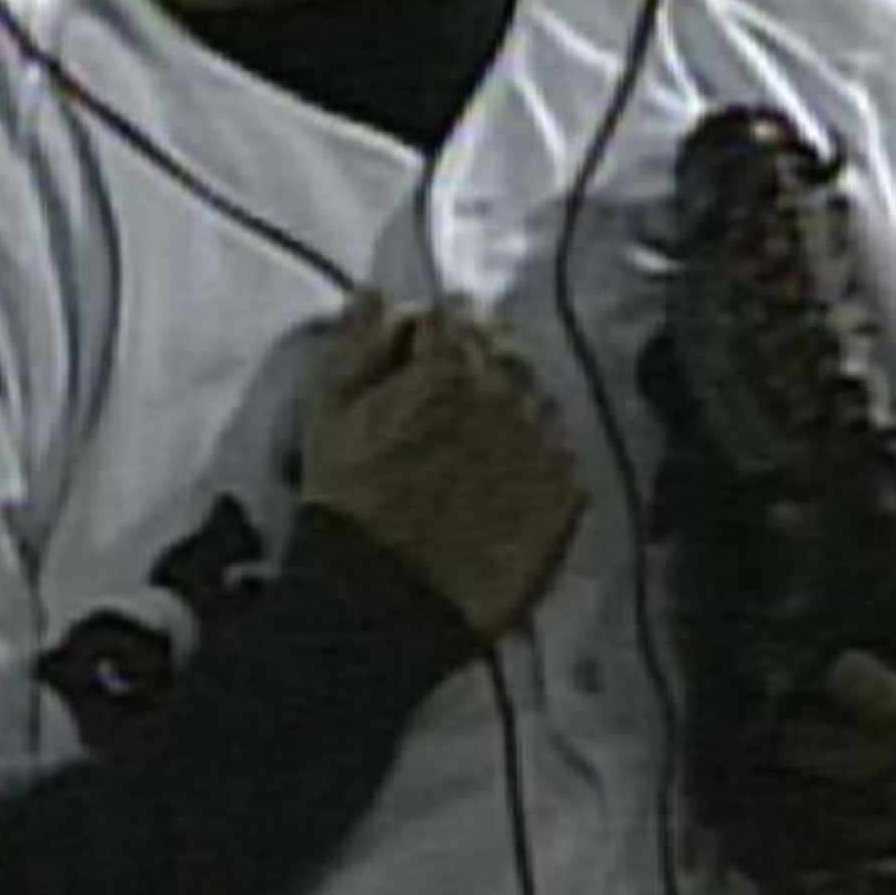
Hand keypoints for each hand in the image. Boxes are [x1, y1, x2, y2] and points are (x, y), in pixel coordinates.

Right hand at [299, 291, 586, 640]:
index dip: (435, 328)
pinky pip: (559, 447)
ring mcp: (544, 443)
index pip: (458, 309)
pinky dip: (534, 450)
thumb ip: (357, 341)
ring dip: (509, 401)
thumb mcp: (329, 412)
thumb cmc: (349, 503)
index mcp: (448, 366)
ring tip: (475, 440)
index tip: (422, 350)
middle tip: (448, 395)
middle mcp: (508, 394)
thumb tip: (376, 292)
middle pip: (504, 346)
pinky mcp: (566, 492)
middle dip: (477, 357)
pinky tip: (503, 476)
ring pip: (535, 393)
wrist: (388, 602)